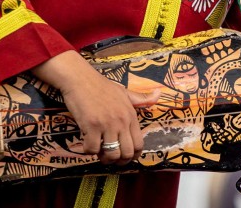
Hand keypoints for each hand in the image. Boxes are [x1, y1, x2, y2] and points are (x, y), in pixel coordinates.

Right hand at [32, 51, 159, 164]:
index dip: (134, 155)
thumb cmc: (102, 86)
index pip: (139, 144)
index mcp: (131, 115)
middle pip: (127, 153)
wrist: (81, 79)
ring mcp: (107, 124)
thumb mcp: (125, 92)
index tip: (125, 157)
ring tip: (99, 151)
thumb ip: (141, 98)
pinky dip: (88, 150)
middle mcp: (121, 121)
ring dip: (104, 158)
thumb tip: (159, 94)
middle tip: (110, 157)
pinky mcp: (91, 126)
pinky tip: (86, 142)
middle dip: (119, 161)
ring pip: (111, 154)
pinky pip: (92, 149)